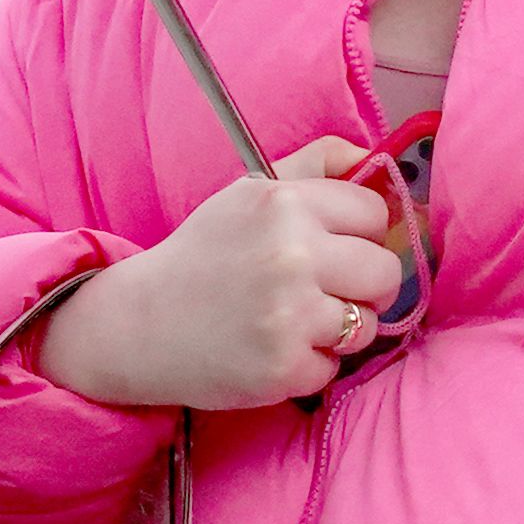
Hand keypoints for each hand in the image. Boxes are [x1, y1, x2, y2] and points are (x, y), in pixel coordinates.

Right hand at [33, 135, 402, 410]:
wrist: (138, 324)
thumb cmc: (204, 255)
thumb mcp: (249, 193)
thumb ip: (314, 164)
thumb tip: (371, 155)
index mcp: (285, 204)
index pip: (375, 213)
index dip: (362, 233)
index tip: (337, 247)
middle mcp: (292, 254)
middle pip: (385, 272)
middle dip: (365, 286)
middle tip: (325, 291)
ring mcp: (289, 315)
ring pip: (367, 324)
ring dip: (338, 330)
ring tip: (292, 321)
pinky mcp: (283, 367)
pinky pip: (332, 368)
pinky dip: (307, 366)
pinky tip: (271, 350)